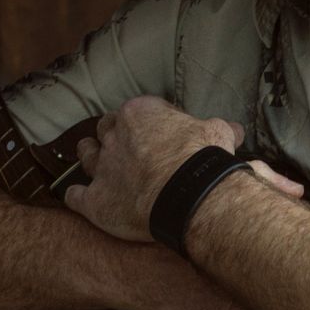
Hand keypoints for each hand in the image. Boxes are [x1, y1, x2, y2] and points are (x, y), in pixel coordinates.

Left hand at [63, 96, 301, 241]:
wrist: (189, 195)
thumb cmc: (204, 159)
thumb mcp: (219, 134)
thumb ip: (220, 129)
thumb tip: (234, 131)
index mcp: (140, 113)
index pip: (138, 110)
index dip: (148, 122)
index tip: (161, 134)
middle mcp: (114, 136)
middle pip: (105, 128)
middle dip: (113, 134)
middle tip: (128, 148)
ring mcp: (101, 168)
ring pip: (85, 154)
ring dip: (90, 156)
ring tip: (97, 163)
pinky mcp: (94, 200)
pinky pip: (75, 195)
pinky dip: (77, 196)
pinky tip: (79, 198)